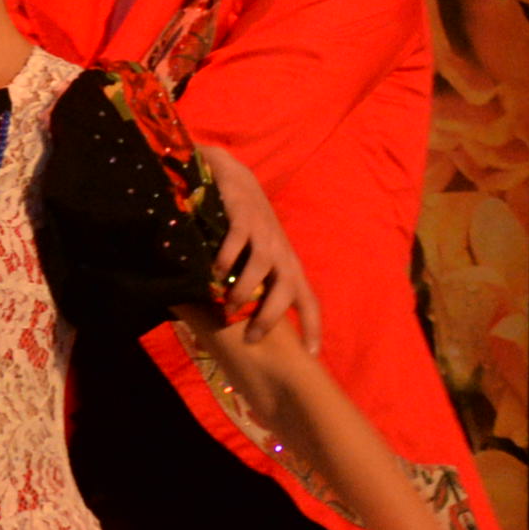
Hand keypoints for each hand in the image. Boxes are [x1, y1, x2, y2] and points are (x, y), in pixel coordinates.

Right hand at [198, 144, 322, 352]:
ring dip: (246, 290)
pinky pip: (240, 238)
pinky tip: (216, 271)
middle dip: (272, 316)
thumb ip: (250, 286)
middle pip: (287, 288)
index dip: (313, 326)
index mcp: (287, 265)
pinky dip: (229, 256)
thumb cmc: (245, 225)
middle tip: (251, 338)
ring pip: (264, 266)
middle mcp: (280, 251)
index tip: (311, 354)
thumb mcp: (254, 258)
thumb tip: (236, 322)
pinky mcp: (244, 213)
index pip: (308, 300)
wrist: (233, 175)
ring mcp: (263, 232)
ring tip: (228, 306)